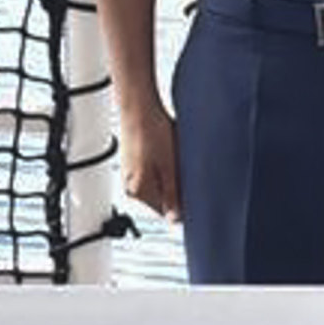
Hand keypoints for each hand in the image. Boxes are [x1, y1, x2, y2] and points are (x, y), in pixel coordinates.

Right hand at [121, 94, 178, 220]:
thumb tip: (175, 218)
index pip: (166, 212)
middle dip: (176, 188)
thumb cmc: (151, 130)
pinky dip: (162, 166)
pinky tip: (166, 151)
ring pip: (158, 185)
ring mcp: (130, 173)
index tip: (193, 191)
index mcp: (137, 191)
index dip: (183, 203)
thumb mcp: (169, 167)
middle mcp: (130, 185)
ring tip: (173, 156)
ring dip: (170, 176)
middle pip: (161, 199)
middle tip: (184, 169)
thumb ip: (172, 195)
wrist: (138, 106)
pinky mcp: (133, 162)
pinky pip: (152, 173)